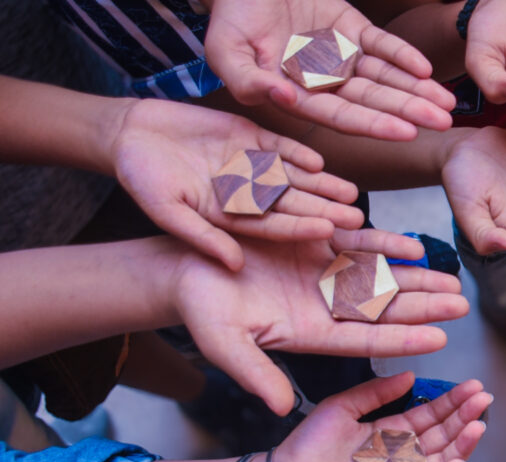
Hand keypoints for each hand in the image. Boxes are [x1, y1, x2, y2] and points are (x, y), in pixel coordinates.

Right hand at [112, 99, 362, 270]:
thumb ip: (202, 236)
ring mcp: (252, 166)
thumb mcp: (167, 210)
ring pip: (293, 178)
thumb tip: (234, 264)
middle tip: (356, 216)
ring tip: (350, 191)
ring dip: (321, 184)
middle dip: (323, 210)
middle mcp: (248, 195)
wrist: (129, 133)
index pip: (273, 228)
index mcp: (232, 218)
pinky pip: (279, 148)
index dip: (300, 229)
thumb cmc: (141, 177)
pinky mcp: (250, 138)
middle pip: (292, 205)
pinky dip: (297, 153)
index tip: (327, 232)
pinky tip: (320, 161)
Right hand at [172, 229, 467, 414]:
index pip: (365, 338)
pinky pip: (357, 244)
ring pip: (380, 278)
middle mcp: (323, 304)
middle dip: (423, 308)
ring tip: (452, 281)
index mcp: (309, 331)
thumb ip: (256, 374)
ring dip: (416, 279)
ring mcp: (322, 273)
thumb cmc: (199, 307)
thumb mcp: (223, 343)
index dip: (402, 339)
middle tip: (463, 307)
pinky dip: (385, 245)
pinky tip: (415, 250)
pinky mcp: (314, 242)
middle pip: (383, 309)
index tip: (440, 342)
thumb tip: (283, 409)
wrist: (181, 265)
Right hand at [204, 0, 455, 140]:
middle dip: (408, 111)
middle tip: (443, 121)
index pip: (341, 116)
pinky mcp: (352, 29)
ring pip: (385, 77)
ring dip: (416, 89)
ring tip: (447, 102)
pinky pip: (382, 45)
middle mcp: (325, 82)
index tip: (404, 132)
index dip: (372, 124)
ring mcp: (341, 56)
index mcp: (298, 96)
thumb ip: (249, 81)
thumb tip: (284, 100)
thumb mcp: (226, 51)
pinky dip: (403, 55)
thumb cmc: (230, 16)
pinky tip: (425, 68)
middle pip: (372, 101)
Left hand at [273, 372, 490, 461]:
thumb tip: (410, 375)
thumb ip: (376, 392)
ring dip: (462, 446)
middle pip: (442, 436)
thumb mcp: (342, 406)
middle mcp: (401, 456)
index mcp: (391, 432)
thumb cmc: (308, 444)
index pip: (430, 415)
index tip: (473, 386)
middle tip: (484, 399)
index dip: (452, 402)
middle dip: (464, 417)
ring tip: (477, 426)